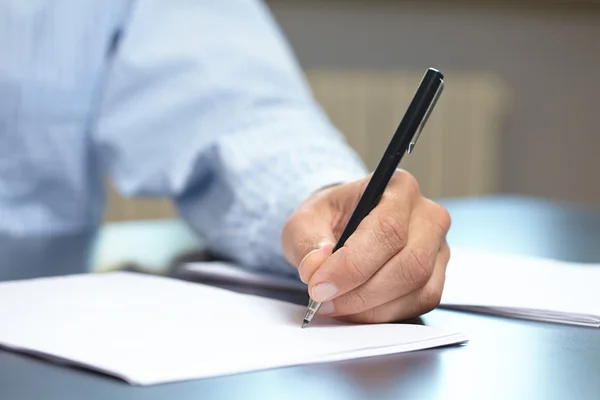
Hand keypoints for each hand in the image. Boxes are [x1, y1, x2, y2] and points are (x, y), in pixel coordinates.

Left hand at [281, 169, 450, 323]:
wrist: (345, 225)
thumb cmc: (330, 218)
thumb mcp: (305, 221)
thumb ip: (307, 242)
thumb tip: (316, 268)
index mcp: (398, 188)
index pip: (387, 230)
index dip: (353, 265)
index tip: (319, 286)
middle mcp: (428, 215)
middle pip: (410, 263)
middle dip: (361, 292)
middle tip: (324, 301)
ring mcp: (438, 248)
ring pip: (416, 288)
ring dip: (370, 307)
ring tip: (335, 304)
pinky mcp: (437, 277)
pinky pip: (418, 304)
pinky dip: (383, 313)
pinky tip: (355, 308)